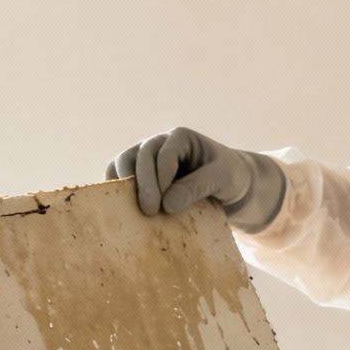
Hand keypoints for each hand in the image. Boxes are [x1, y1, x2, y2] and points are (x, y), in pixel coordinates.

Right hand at [103, 127, 287, 232]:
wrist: (232, 188)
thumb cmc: (230, 179)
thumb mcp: (222, 180)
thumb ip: (197, 187)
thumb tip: (166, 205)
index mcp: (181, 138)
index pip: (165, 154)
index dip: (161, 178)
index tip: (164, 205)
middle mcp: (160, 143)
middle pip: (140, 155)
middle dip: (143, 184)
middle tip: (149, 211)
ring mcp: (147, 158)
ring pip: (123, 162)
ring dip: (123, 185)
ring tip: (131, 210)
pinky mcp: (140, 175)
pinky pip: (119, 176)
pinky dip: (117, 190)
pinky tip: (122, 209)